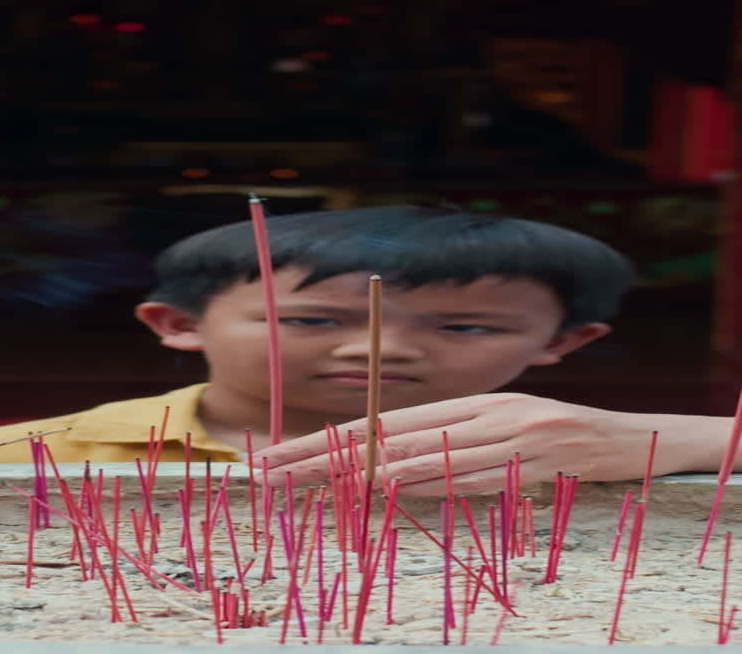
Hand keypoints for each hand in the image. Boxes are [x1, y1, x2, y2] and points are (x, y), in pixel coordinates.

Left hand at [251, 393, 718, 496]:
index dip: (324, 439)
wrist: (625, 439)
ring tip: (311, 483)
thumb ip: (441, 440)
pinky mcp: (530, 462)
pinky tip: (386, 491)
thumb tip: (379, 461)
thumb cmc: (549, 433)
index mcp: (462, 404)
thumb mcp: (492, 426)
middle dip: (319, 457)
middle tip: (269, 472)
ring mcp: (503, 437)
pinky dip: (425, 485)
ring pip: (420, 456)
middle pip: (383, 438)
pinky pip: (468, 477)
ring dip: (361, 472)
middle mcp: (475, 415)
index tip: (279, 455)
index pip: (377, 423)